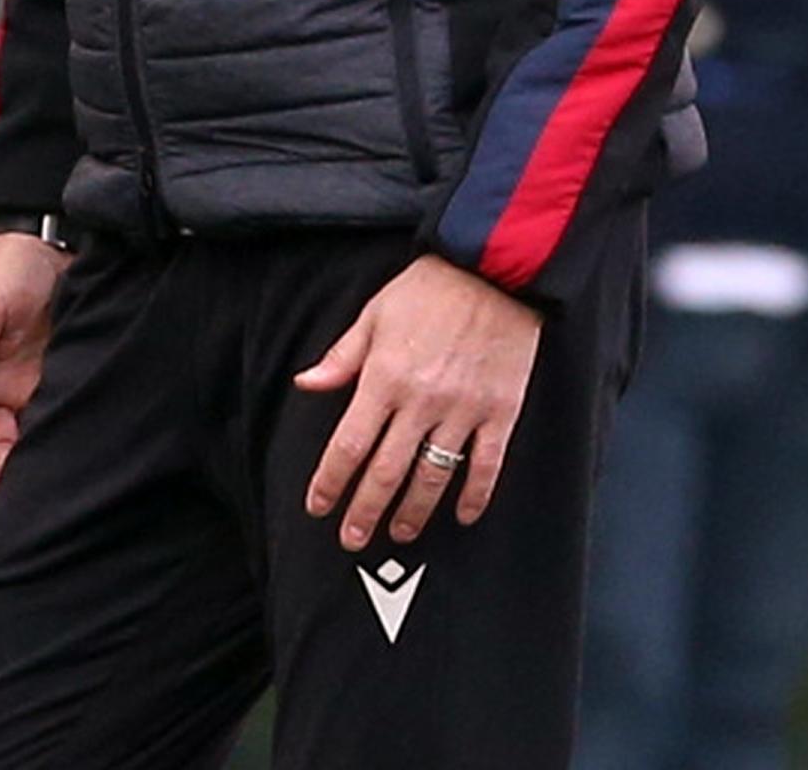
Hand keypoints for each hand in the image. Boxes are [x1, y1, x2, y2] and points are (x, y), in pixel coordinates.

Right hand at [0, 233, 70, 494]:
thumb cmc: (10, 272)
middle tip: (28, 495)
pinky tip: (79, 450)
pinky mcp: (63, 376)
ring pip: (28, 435)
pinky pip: (59, 414)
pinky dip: (63, 434)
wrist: (56, 246)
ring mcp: (31, 385)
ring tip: (55, 481)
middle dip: (6, 471)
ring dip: (35, 458)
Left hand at [298, 255, 540, 548]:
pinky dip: (475, 495)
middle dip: (365, 512)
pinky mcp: (501, 409)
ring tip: (400, 533)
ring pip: (433, 476)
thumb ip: (342, 356)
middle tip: (353, 539)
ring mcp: (464, 408)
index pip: (348, 446)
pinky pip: (486, 464)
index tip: (318, 507)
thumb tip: (306, 385)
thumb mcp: (375, 314)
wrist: (495, 267)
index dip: (330, 483)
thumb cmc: (430, 288)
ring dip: (414, 512)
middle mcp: (421, 400)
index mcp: (385, 377)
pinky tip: (462, 515)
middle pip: (386, 472)